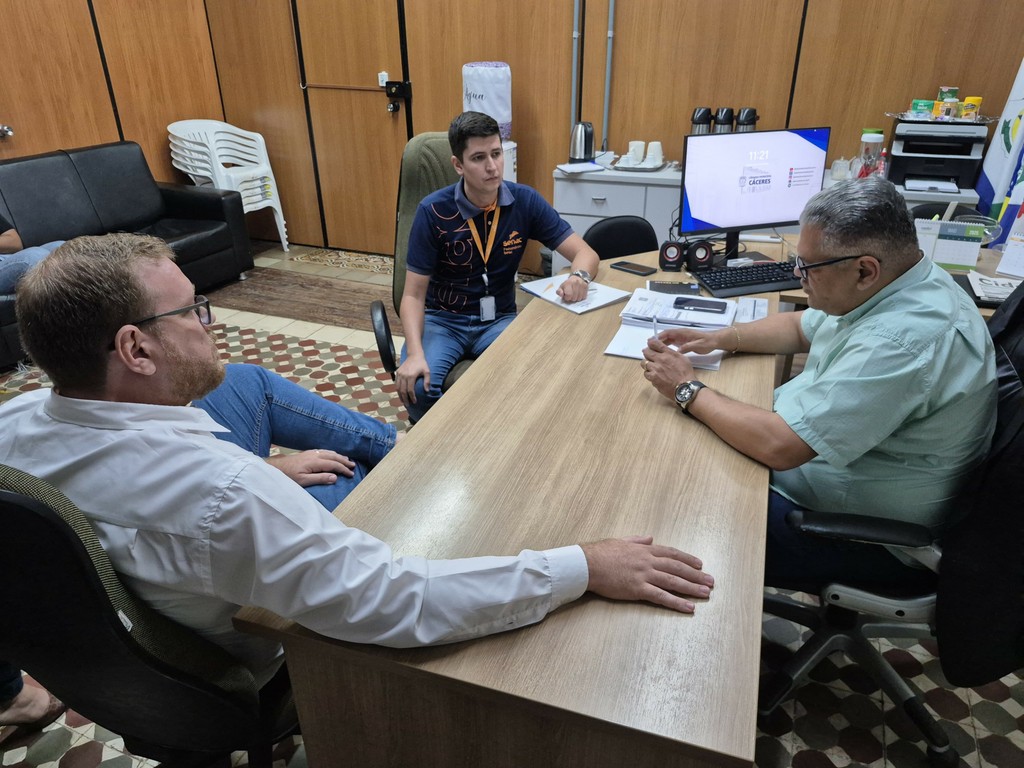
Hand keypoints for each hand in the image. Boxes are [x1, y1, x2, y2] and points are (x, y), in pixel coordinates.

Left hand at [266, 449, 355, 486]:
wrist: (276, 467)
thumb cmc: (288, 476)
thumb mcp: (304, 481)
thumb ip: (320, 478)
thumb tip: (335, 477)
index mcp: (315, 462)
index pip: (334, 465)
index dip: (343, 469)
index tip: (351, 474)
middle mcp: (315, 455)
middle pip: (333, 456)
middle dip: (344, 461)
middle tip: (353, 466)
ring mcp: (311, 452)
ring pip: (329, 452)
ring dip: (339, 456)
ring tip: (347, 459)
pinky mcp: (307, 453)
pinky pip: (323, 450)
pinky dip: (331, 453)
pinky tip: (332, 454)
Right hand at [396, 353, 429, 405]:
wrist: (414, 355)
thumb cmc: (422, 363)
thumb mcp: (427, 372)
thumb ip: (427, 382)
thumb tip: (427, 391)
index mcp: (411, 376)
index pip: (410, 390)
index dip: (412, 397)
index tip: (414, 402)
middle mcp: (404, 376)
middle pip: (403, 390)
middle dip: (405, 399)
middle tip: (408, 405)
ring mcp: (399, 374)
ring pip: (398, 388)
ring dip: (400, 395)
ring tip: (403, 401)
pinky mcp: (397, 372)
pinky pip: (396, 383)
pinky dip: (398, 389)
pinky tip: (400, 393)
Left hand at [556, 275, 588, 302]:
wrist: (578, 277)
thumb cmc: (568, 284)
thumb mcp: (561, 286)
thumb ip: (559, 291)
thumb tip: (561, 295)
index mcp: (569, 283)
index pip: (569, 294)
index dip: (567, 298)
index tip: (566, 296)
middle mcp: (576, 283)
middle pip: (574, 297)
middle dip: (571, 299)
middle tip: (570, 296)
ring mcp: (582, 285)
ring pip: (579, 298)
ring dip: (576, 299)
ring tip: (574, 295)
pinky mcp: (586, 287)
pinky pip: (584, 297)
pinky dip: (581, 297)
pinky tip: (579, 294)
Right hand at [582, 536, 713, 612]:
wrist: (587, 563)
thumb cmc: (600, 552)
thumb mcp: (621, 541)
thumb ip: (637, 540)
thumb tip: (650, 538)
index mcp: (644, 550)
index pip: (672, 553)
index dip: (687, 559)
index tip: (700, 564)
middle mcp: (648, 561)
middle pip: (677, 568)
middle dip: (696, 575)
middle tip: (711, 581)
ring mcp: (644, 575)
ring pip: (674, 581)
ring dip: (692, 588)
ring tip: (706, 593)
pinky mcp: (638, 589)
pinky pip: (662, 596)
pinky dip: (677, 602)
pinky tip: (689, 607)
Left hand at [641, 336, 695, 399]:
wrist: (685, 388)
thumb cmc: (686, 374)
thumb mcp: (682, 358)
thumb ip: (672, 353)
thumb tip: (665, 352)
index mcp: (668, 353)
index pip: (655, 343)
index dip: (651, 343)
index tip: (650, 344)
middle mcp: (660, 359)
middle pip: (646, 352)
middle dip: (647, 353)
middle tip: (649, 355)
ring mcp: (655, 369)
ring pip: (644, 363)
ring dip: (647, 364)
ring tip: (652, 367)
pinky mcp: (653, 378)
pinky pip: (646, 373)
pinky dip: (649, 374)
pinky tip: (654, 375)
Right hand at [656, 327, 723, 354]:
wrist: (714, 341)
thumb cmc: (707, 342)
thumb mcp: (699, 345)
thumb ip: (688, 347)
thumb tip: (678, 350)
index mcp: (683, 333)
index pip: (669, 332)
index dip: (660, 336)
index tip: (652, 341)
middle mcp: (680, 334)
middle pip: (666, 336)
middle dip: (657, 340)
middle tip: (648, 346)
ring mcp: (681, 338)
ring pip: (668, 339)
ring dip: (660, 343)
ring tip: (652, 350)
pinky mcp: (683, 342)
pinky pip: (672, 343)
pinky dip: (666, 346)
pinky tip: (662, 352)